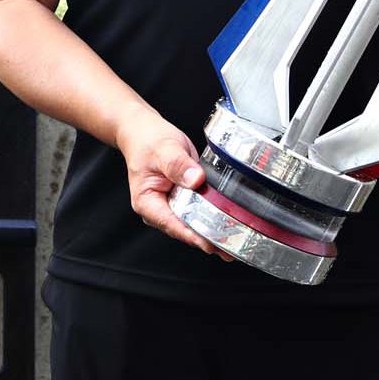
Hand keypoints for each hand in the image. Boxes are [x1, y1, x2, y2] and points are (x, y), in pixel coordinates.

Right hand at [114, 114, 230, 258]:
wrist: (143, 132)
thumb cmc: (147, 141)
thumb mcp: (164, 149)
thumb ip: (179, 165)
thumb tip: (196, 180)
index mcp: (147, 202)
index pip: (172, 225)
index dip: (193, 236)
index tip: (212, 244)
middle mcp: (158, 209)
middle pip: (184, 230)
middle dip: (207, 239)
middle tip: (232, 247)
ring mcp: (171, 205)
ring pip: (193, 224)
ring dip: (212, 232)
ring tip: (235, 241)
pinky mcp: (182, 200)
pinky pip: (198, 212)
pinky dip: (212, 218)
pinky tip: (229, 223)